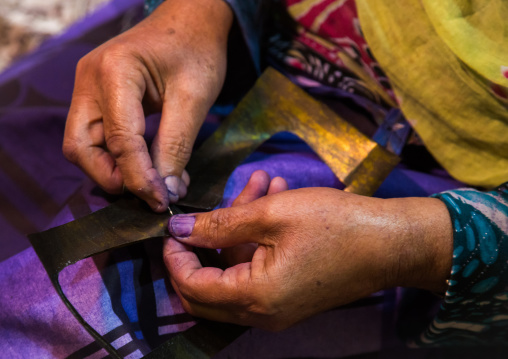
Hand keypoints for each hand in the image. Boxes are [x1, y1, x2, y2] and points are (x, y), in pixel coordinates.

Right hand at [63, 0, 232, 210]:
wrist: (191, 22)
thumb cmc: (197, 51)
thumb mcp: (194, 99)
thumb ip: (176, 146)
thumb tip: (165, 191)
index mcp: (114, 72)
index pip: (118, 140)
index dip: (139, 178)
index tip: (161, 202)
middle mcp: (88, 80)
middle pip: (81, 148)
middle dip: (113, 177)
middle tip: (150, 194)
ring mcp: (87, 88)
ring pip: (84, 146)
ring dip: (114, 170)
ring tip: (154, 182)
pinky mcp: (96, 97)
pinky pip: (96, 137)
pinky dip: (118, 157)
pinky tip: (148, 166)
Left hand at [163, 171, 452, 330]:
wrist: (393, 242)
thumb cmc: (335, 224)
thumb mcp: (272, 214)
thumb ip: (219, 223)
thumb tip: (178, 228)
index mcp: (254, 298)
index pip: (191, 286)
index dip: (175, 256)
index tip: (173, 226)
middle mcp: (262, 312)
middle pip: (208, 286)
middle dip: (205, 242)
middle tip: (212, 206)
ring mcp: (277, 306)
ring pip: (235, 269)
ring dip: (239, 227)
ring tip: (259, 183)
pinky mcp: (290, 293)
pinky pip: (258, 268)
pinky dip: (257, 237)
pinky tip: (273, 195)